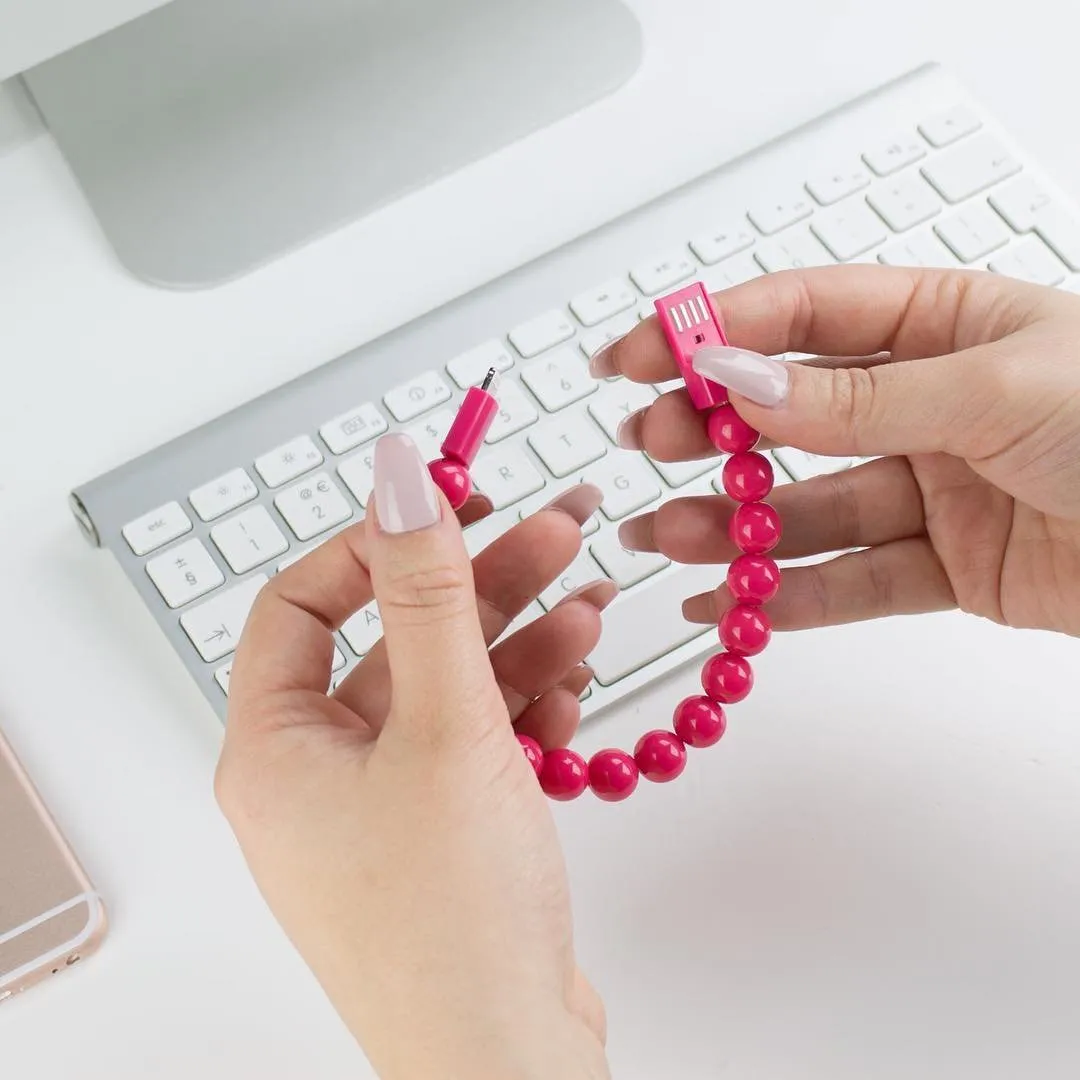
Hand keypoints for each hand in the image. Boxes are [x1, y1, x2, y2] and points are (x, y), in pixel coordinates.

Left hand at [214, 433, 611, 1079]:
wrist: (512, 1064)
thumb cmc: (453, 927)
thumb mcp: (445, 727)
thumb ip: (427, 593)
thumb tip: (398, 478)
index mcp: (276, 749)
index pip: (301, 604)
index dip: (373, 547)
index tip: (451, 510)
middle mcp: (320, 775)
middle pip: (395, 639)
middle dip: (479, 583)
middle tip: (555, 528)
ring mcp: (385, 805)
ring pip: (449, 687)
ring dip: (519, 640)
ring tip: (591, 600)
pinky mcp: (443, 830)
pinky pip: (477, 740)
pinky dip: (525, 705)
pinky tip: (576, 684)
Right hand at [593, 265, 1079, 636]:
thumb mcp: (998, 389)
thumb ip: (860, 399)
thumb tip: (739, 379)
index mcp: (942, 325)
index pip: (802, 316)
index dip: (712, 330)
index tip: (639, 352)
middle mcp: (927, 403)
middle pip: (789, 414)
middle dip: (709, 428)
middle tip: (644, 444)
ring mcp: (932, 487)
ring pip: (807, 505)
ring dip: (730, 524)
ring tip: (661, 535)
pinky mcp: (946, 567)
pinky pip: (852, 579)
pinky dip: (788, 597)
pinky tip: (730, 602)